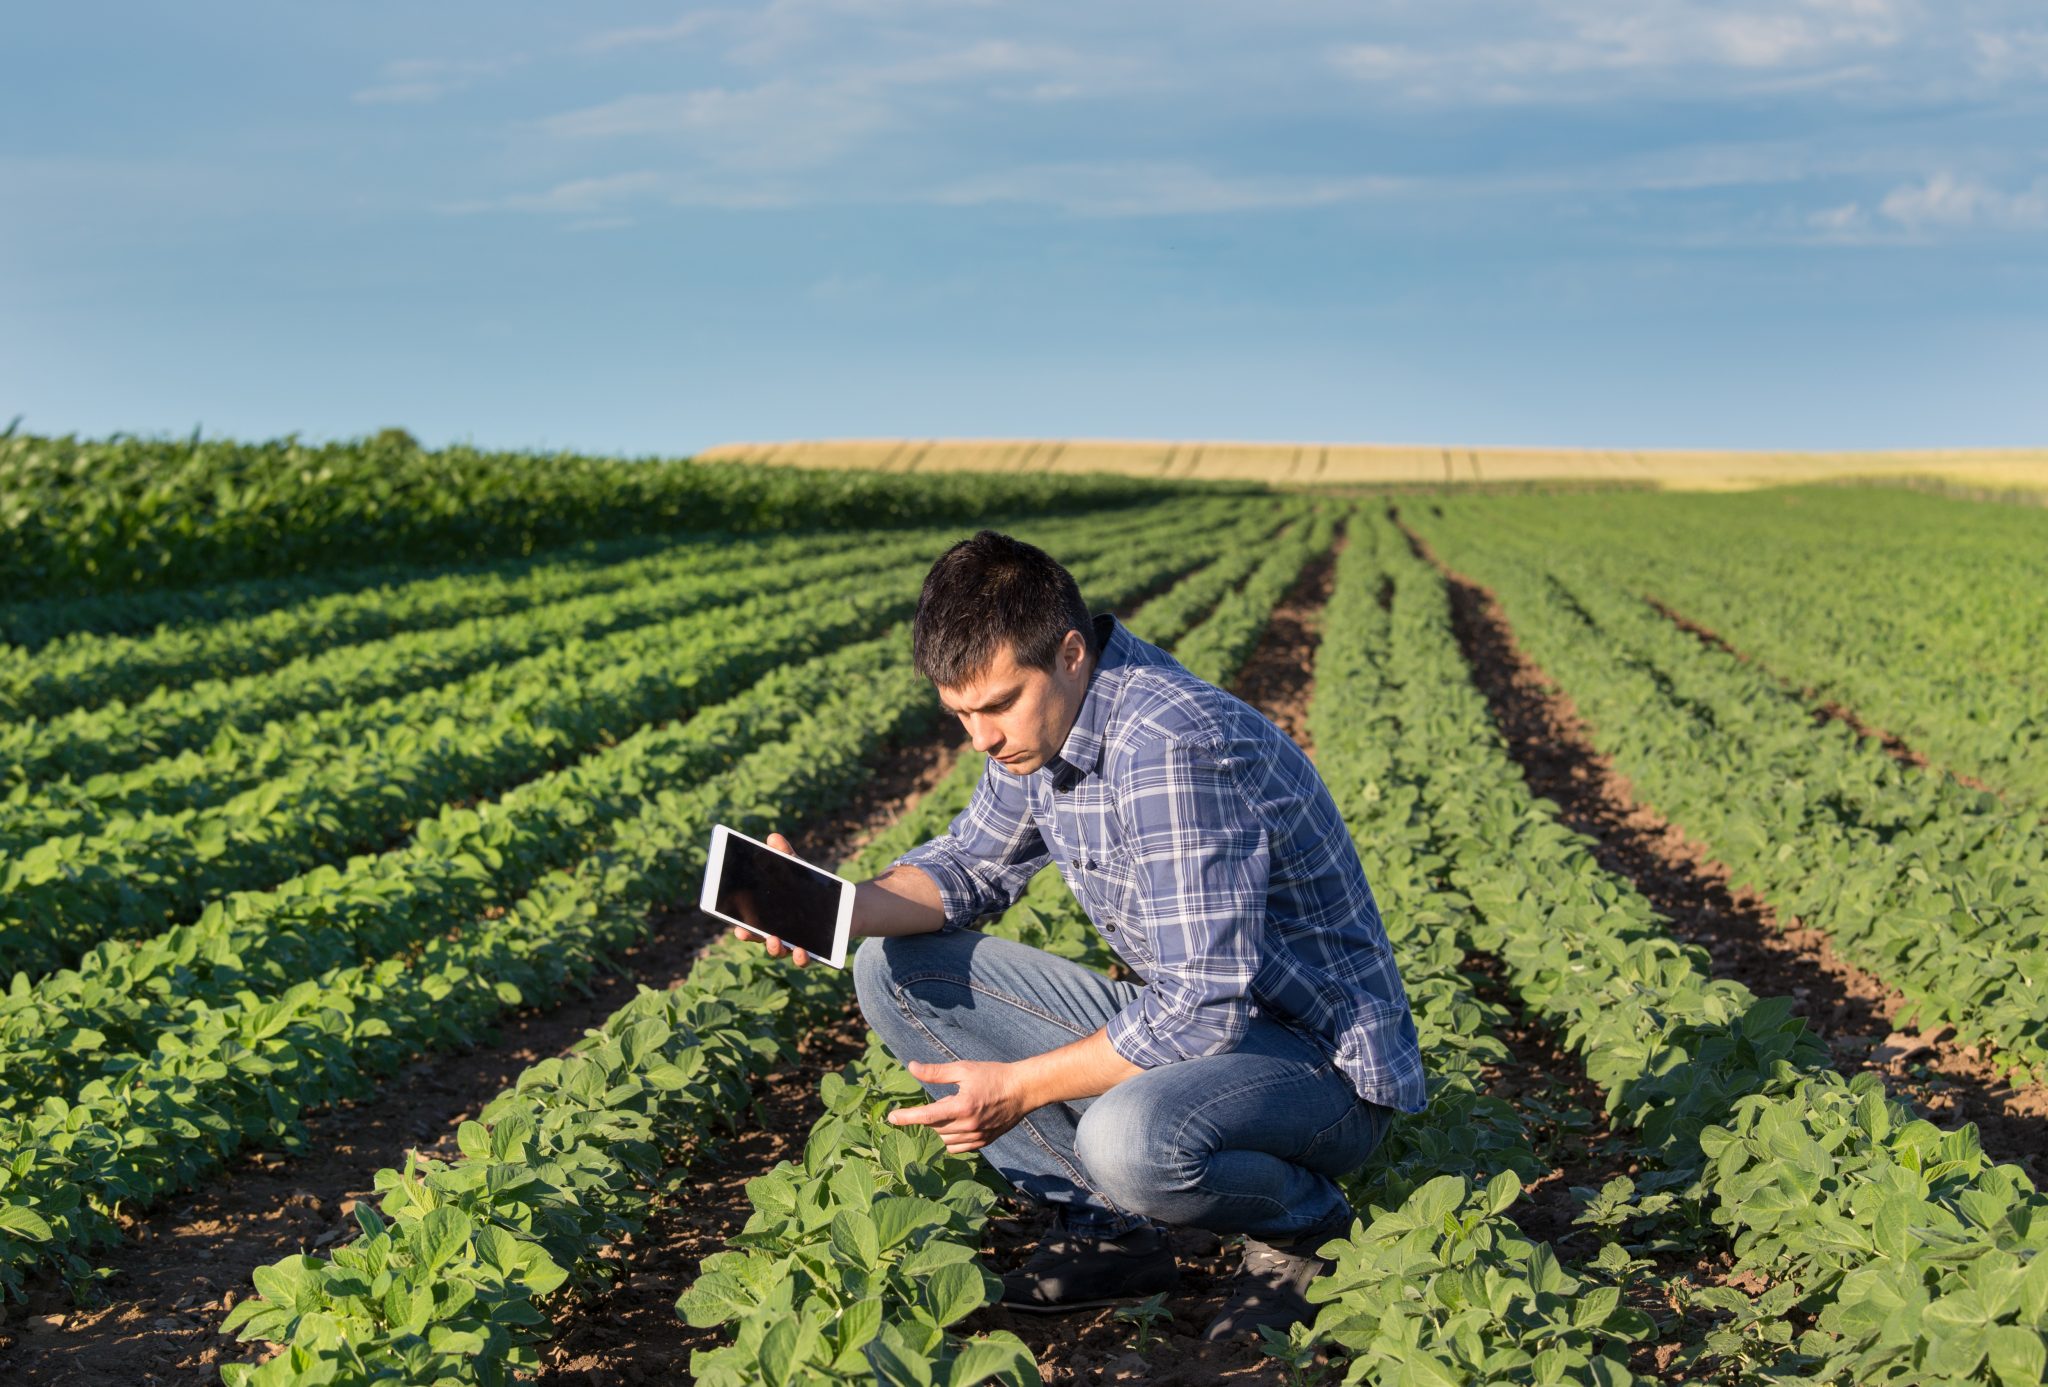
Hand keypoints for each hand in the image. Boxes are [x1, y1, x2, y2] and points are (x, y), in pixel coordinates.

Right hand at [729, 831, 810, 966]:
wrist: (844, 905)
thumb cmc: (811, 889)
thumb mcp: (799, 870)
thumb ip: (786, 857)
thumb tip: (773, 837)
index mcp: (770, 917)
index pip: (751, 923)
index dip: (741, 926)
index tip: (735, 925)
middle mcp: (779, 934)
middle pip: (761, 939)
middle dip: (752, 937)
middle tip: (744, 932)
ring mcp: (795, 944)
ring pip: (781, 952)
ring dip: (775, 949)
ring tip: (776, 942)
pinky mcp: (815, 951)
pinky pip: (805, 959)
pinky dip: (802, 957)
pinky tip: (803, 952)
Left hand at [888, 1059, 1032, 1153]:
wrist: (1022, 1090)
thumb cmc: (993, 1075)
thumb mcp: (963, 1069)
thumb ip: (936, 1072)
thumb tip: (911, 1067)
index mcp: (962, 1107)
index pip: (926, 1116)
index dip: (906, 1117)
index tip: (891, 1117)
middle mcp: (968, 1126)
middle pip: (933, 1129)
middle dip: (927, 1118)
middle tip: (935, 1102)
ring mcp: (976, 1137)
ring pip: (944, 1140)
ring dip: (938, 1129)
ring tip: (948, 1111)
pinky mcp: (983, 1143)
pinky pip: (957, 1148)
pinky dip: (949, 1139)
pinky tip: (954, 1125)